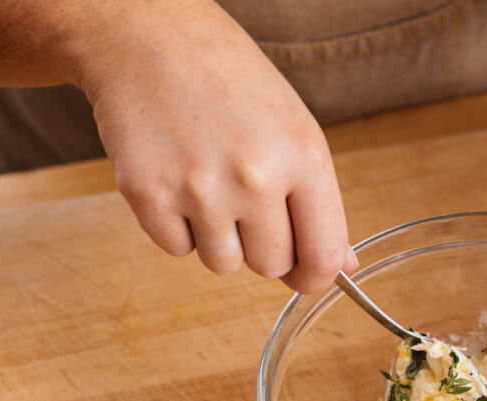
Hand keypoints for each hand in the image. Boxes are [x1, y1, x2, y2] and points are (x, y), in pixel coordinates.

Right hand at [78, 1, 353, 290]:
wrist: (146, 36)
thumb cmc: (228, 79)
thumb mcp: (294, 128)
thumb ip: (320, 202)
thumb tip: (340, 264)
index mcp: (302, 156)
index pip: (323, 256)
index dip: (317, 277)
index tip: (307, 276)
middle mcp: (255, 175)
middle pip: (272, 266)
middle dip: (263, 246)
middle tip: (247, 200)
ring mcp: (199, 188)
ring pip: (224, 264)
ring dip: (220, 238)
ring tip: (211, 184)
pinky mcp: (148, 194)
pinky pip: (177, 249)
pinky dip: (178, 226)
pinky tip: (178, 179)